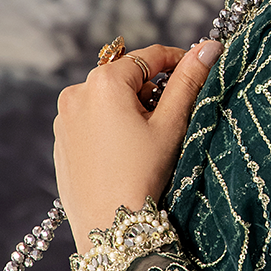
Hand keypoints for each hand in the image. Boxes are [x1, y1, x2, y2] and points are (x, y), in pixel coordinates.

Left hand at [54, 39, 221, 252]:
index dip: (178, 61)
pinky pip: (90, 119)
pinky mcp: (61, 139)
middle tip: (170, 119)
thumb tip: (209, 46)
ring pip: (107, 98)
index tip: (198, 70)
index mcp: (105, 82)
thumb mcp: (171, 125)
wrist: (110, 225)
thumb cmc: (143, 174)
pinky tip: (124, 153)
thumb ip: (189, 81)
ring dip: (129, 107)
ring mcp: (64, 117)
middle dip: (151, 90)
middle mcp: (77, 92)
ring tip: (146, 140)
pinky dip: (110, 125)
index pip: (150, 56)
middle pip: (126, 76)